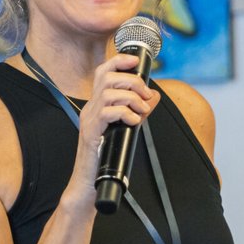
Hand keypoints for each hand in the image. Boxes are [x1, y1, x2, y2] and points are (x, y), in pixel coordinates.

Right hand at [71, 52, 159, 182]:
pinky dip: (125, 113)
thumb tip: (154, 95)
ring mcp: (89, 119)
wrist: (89, 182)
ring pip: (108, 92)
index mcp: (97, 104)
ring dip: (131, 98)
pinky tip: (134, 122)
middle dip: (131, 80)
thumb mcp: (128, 127)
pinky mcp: (91, 132)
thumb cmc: (107, 157)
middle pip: (107, 77)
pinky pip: (108, 113)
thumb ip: (139, 110)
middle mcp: (90, 108)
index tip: (136, 60)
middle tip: (145, 95)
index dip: (119, 60)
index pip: (103, 72)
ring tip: (141, 110)